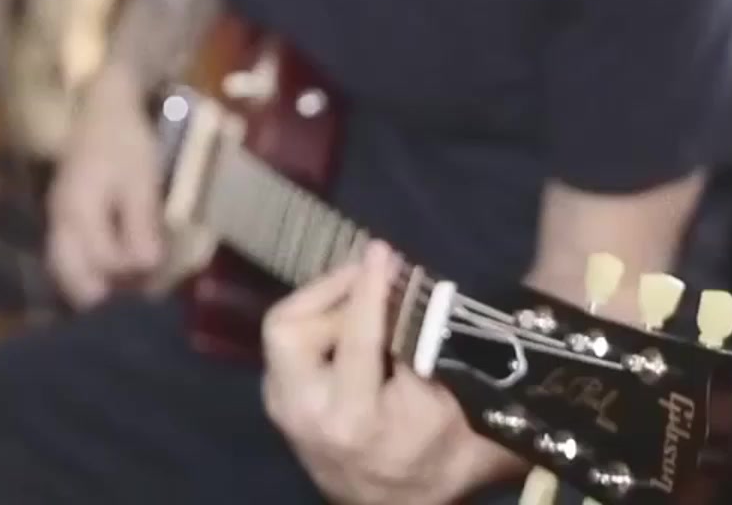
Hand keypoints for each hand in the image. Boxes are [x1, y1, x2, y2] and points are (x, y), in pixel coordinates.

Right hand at [45, 81, 164, 308]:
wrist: (103, 108)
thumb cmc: (125, 140)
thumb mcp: (141, 179)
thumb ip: (141, 224)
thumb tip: (146, 268)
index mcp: (77, 211)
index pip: (104, 261)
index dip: (134, 272)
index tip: (159, 270)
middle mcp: (59, 222)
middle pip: (70, 277)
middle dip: (102, 296)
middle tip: (134, 299)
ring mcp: (58, 221)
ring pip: (65, 271)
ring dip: (93, 287)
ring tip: (124, 292)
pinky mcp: (64, 219)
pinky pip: (69, 258)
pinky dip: (88, 272)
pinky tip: (111, 276)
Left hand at [261, 241, 485, 504]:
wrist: (397, 502)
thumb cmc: (440, 453)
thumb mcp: (456, 407)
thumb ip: (439, 352)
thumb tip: (423, 291)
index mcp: (355, 421)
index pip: (358, 339)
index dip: (370, 290)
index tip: (382, 252)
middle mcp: (305, 414)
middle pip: (291, 327)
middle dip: (333, 293)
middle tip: (374, 272)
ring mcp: (282, 407)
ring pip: (284, 330)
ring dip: (325, 304)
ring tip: (366, 292)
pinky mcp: (275, 398)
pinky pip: (287, 342)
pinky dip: (317, 321)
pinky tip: (350, 315)